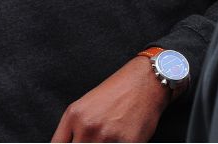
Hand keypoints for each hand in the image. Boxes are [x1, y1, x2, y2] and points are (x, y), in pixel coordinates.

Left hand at [49, 56, 170, 141]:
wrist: (146, 81)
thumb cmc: (117, 91)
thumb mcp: (85, 104)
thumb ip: (71, 129)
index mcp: (74, 116)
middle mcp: (88, 127)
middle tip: (97, 139)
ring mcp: (108, 137)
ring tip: (110, 136)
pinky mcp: (128, 143)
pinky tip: (122, 138)